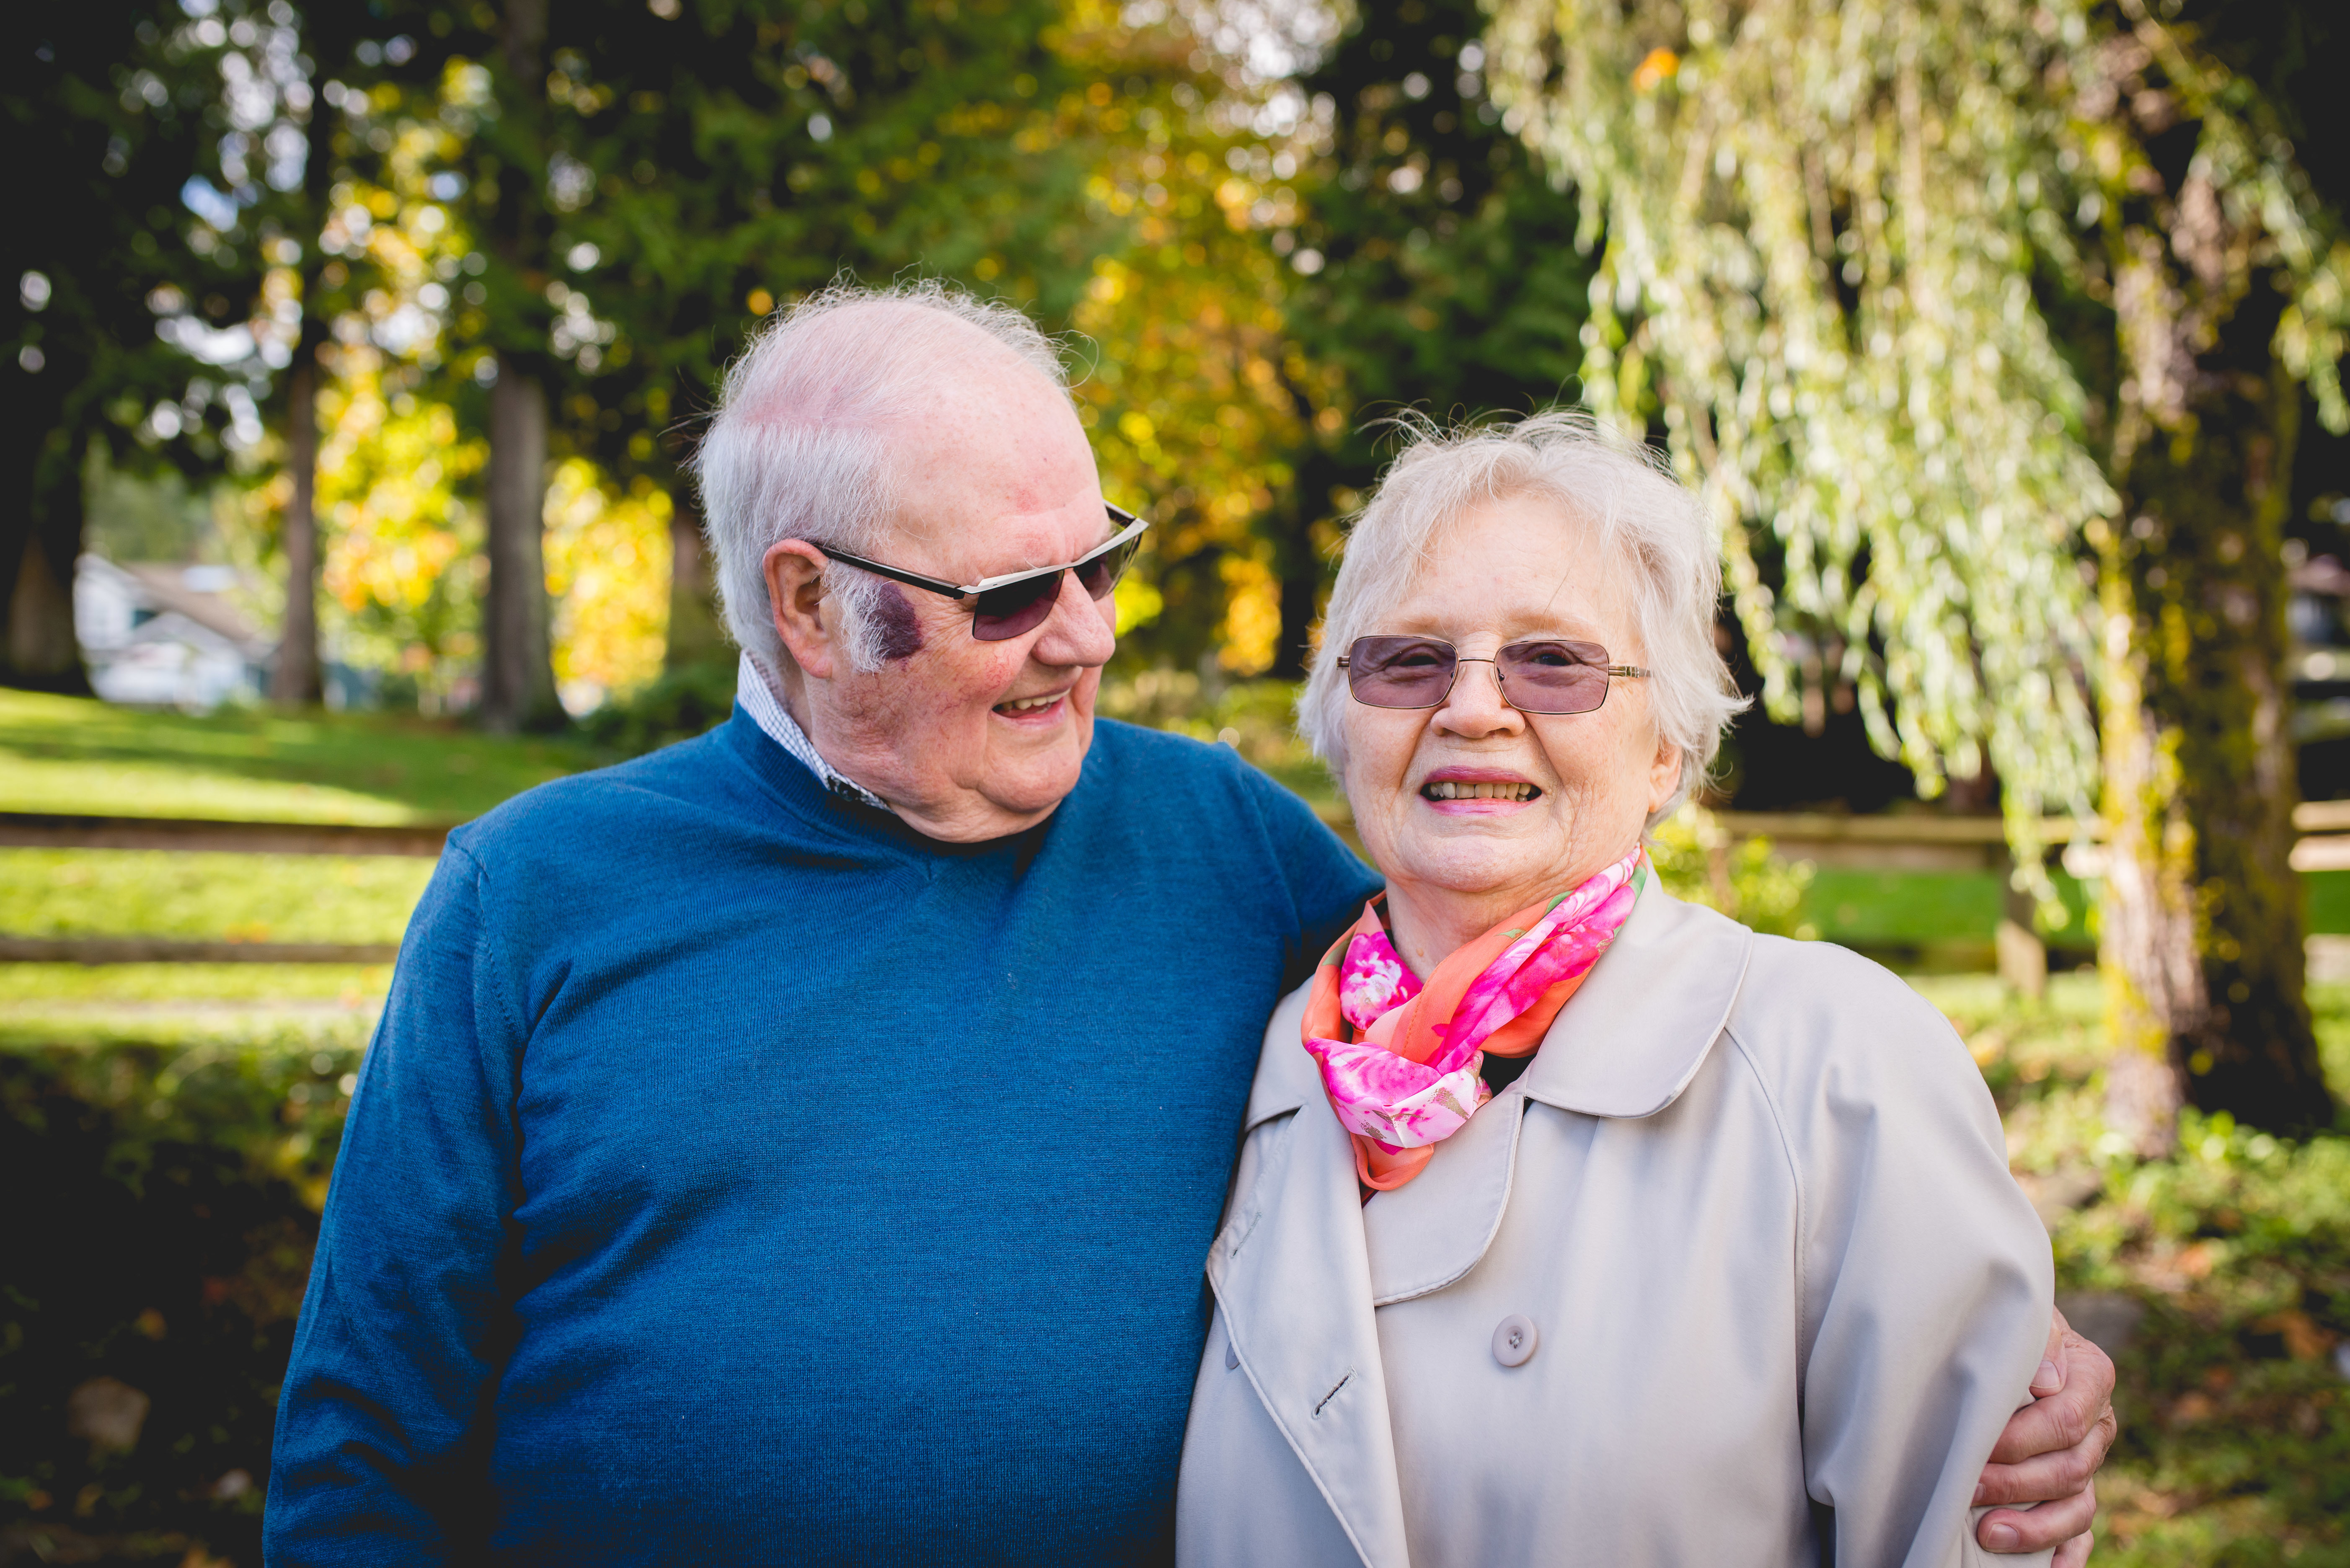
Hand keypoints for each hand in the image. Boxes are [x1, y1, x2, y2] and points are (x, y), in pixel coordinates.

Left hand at [1974, 1306, 2117, 1561]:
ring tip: (1990, 1536)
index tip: (1978, 1446)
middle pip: (2068, 1468)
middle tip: (1967, 1490)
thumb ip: (2039, 1340)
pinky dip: (2066, 1554)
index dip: (2021, 1440)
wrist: (2005, 1328)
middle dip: (2015, 1484)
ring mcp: (2089, 1462)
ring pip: (2077, 1506)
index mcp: (2091, 1377)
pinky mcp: (2075, 1491)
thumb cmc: (2005, 1322)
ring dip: (2035, 1527)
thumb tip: (2046, 1381)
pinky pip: (2081, 1533)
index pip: (2065, 1420)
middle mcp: (2097, 1424)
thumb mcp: (2024, 1316)